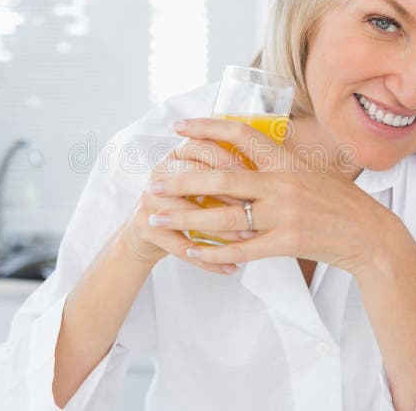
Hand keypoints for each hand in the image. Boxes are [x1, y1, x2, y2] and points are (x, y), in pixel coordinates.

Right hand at [119, 135, 250, 274]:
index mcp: (178, 154)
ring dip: (223, 230)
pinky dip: (210, 261)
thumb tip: (270, 169)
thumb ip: (228, 169)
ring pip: (190, 213)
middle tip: (257, 206)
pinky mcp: (145, 227)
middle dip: (229, 193)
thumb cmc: (188, 201)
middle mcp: (160, 171)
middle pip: (194, 175)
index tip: (256, 174)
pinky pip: (182, 246)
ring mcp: (149, 199)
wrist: (149, 231)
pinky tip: (232, 269)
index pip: (203, 146)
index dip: (230, 160)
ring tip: (249, 238)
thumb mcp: (205, 178)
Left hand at [147, 117, 403, 274]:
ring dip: (186, 218)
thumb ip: (281, 162)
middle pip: (221, 178)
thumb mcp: (313, 171)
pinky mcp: (287, 244)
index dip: (207, 128)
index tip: (179, 127)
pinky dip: (214, 253)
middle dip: (182, 180)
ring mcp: (284, 215)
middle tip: (154, 181)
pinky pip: (241, 250)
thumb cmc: (341, 202)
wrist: (371, 236)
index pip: (241, 135)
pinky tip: (191, 253)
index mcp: (287, 161)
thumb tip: (253, 146)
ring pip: (224, 217)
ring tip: (157, 216)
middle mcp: (282, 183)